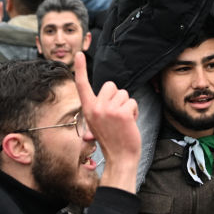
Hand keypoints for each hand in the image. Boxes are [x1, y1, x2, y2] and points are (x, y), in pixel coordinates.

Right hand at [74, 52, 139, 191]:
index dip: (80, 69)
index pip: (82, 85)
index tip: (80, 54)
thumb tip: (104, 99)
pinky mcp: (122, 112)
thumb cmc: (111, 141)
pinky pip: (132, 102)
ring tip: (123, 122)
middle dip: (117, 97)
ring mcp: (108, 109)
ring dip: (127, 106)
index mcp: (88, 109)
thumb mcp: (96, 124)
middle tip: (116, 116)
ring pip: (124, 94)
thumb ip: (98, 109)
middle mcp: (96, 107)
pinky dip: (134, 111)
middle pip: (110, 86)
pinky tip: (129, 124)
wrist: (120, 158)